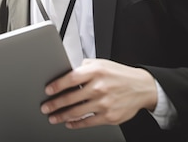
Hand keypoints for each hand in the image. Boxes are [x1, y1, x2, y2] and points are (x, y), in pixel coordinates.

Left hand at [40, 58, 156, 127]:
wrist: (142, 87)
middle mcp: (100, 87)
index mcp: (96, 72)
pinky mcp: (110, 116)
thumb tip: (66, 71)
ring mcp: (105, 103)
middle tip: (45, 107)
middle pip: (71, 98)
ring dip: (62, 116)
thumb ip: (84, 67)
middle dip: (55, 104)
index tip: (47, 90)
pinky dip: (76, 124)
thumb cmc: (120, 75)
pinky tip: (69, 123)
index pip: (71, 78)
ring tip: (53, 117)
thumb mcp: (102, 64)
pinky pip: (88, 122)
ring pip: (77, 112)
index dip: (57, 85)